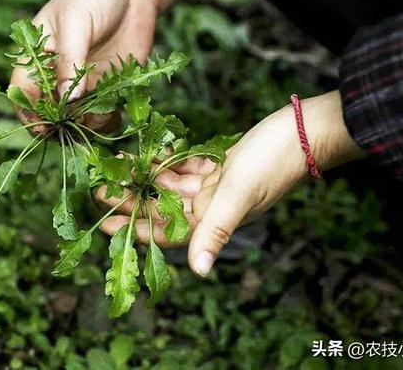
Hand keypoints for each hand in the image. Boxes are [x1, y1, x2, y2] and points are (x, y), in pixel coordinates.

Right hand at [10, 0, 198, 132]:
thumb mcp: (76, 21)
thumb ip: (70, 59)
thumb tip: (69, 98)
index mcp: (37, 56)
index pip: (22, 92)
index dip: (29, 113)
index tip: (42, 127)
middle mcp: (58, 75)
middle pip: (49, 113)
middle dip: (60, 124)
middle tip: (76, 125)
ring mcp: (84, 85)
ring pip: (77, 120)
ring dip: (86, 125)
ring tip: (100, 114)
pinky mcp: (108, 89)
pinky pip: (103, 117)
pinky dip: (107, 121)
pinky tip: (114, 112)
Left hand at [97, 91, 365, 275]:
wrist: (305, 130)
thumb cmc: (275, 162)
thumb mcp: (239, 195)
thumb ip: (216, 232)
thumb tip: (197, 272)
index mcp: (215, 219)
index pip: (167, 232)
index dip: (134, 229)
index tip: (104, 223)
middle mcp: (211, 207)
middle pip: (162, 209)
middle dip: (131, 201)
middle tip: (98, 190)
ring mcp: (214, 186)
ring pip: (169, 187)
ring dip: (143, 179)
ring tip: (114, 168)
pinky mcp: (218, 165)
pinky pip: (184, 166)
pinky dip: (165, 161)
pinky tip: (145, 153)